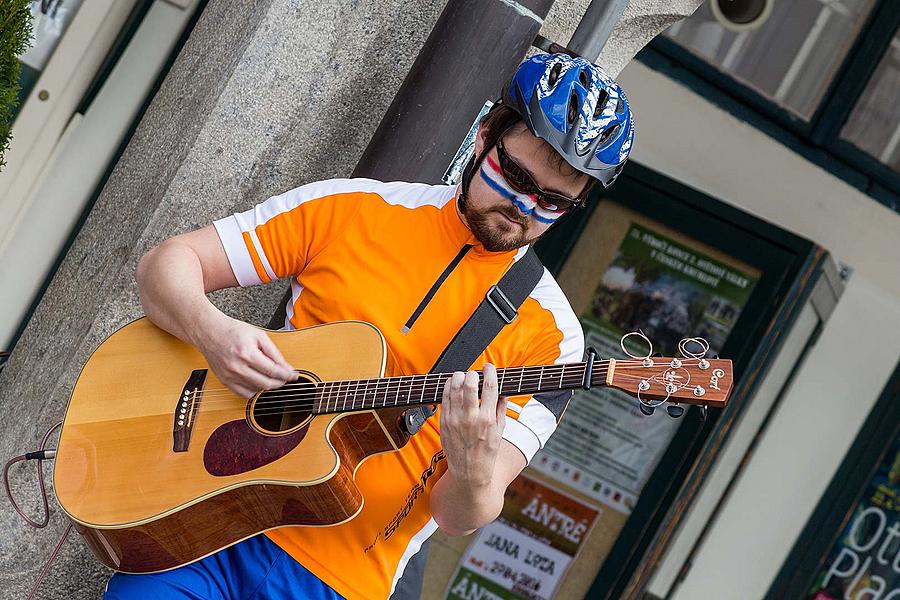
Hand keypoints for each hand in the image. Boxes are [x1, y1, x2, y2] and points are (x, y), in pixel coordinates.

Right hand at [192, 311, 295, 397]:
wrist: (209, 332)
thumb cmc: (233, 331)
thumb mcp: (259, 336)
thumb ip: (274, 353)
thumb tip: (287, 368)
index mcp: (246, 353)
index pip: (273, 371)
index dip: (286, 375)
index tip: (294, 376)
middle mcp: (236, 367)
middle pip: (265, 384)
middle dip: (280, 382)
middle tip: (285, 378)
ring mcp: (229, 376)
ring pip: (256, 390)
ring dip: (268, 386)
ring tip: (272, 377)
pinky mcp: (224, 381)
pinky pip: (244, 394)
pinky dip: (254, 390)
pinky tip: (259, 381)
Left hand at [439, 363, 507, 488]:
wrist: (469, 472)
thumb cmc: (486, 453)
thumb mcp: (500, 432)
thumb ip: (501, 409)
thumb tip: (503, 392)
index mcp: (487, 419)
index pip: (490, 388)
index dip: (490, 373)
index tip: (489, 368)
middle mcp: (471, 418)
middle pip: (470, 384)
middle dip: (473, 374)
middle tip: (475, 373)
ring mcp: (455, 420)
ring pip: (454, 388)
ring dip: (459, 377)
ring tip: (464, 377)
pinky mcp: (444, 422)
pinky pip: (445, 398)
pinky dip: (449, 387)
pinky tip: (453, 385)